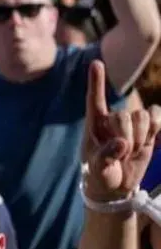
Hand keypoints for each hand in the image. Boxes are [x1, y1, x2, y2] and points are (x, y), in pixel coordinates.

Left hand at [84, 61, 160, 201]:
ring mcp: (132, 123)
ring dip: (141, 137)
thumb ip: (106, 155)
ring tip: (131, 152)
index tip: (96, 63)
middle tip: (121, 154)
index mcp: (94, 124)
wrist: (116, 186)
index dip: (96, 81)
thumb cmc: (99, 174)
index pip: (95, 99)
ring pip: (143, 116)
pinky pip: (158, 115)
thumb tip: (122, 143)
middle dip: (127, 136)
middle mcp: (113, 119)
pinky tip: (152, 138)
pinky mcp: (148, 130)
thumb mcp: (97, 168)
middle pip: (126, 115)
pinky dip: (158, 125)